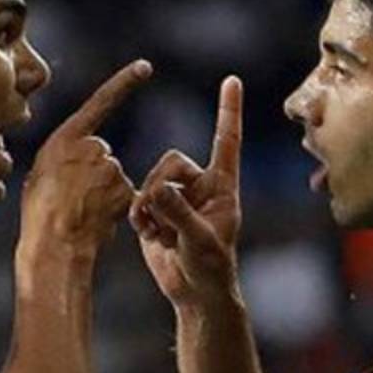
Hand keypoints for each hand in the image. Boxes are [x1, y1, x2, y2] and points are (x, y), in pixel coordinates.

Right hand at [21, 60, 152, 252]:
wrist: (53, 244)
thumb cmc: (41, 216)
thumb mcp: (40, 177)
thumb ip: (61, 159)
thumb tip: (74, 159)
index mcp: (64, 139)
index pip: (100, 103)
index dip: (124, 83)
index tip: (145, 67)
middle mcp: (89, 147)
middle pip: (103, 155)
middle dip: (95, 176)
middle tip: (76, 201)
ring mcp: (108, 166)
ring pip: (114, 177)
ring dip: (104, 195)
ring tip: (83, 213)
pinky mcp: (123, 187)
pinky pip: (126, 196)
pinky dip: (116, 209)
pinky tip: (98, 219)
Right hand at [130, 76, 242, 305]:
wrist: (194, 292)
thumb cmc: (211, 268)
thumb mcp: (200, 241)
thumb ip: (179, 213)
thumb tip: (158, 190)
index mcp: (222, 186)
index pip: (226, 141)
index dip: (228, 110)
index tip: (232, 80)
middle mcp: (200, 186)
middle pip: (171, 162)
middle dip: (161, 188)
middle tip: (163, 222)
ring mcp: (177, 198)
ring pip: (152, 181)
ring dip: (149, 208)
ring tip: (160, 235)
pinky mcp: (156, 212)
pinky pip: (139, 201)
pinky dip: (140, 218)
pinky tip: (150, 237)